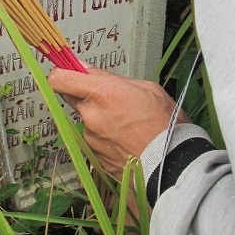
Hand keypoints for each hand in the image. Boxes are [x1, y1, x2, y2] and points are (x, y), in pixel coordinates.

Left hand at [47, 66, 190, 177]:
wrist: (174, 164)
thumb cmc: (167, 124)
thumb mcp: (147, 88)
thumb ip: (112, 79)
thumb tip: (88, 70)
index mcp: (103, 93)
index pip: (60, 79)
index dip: (62, 74)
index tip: (70, 72)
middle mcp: (92, 116)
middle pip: (72, 98)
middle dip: (86, 95)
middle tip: (109, 98)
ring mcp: (92, 138)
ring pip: (87, 120)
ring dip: (99, 118)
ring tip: (127, 124)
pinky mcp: (96, 156)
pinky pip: (95, 139)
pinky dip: (106, 137)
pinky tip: (127, 140)